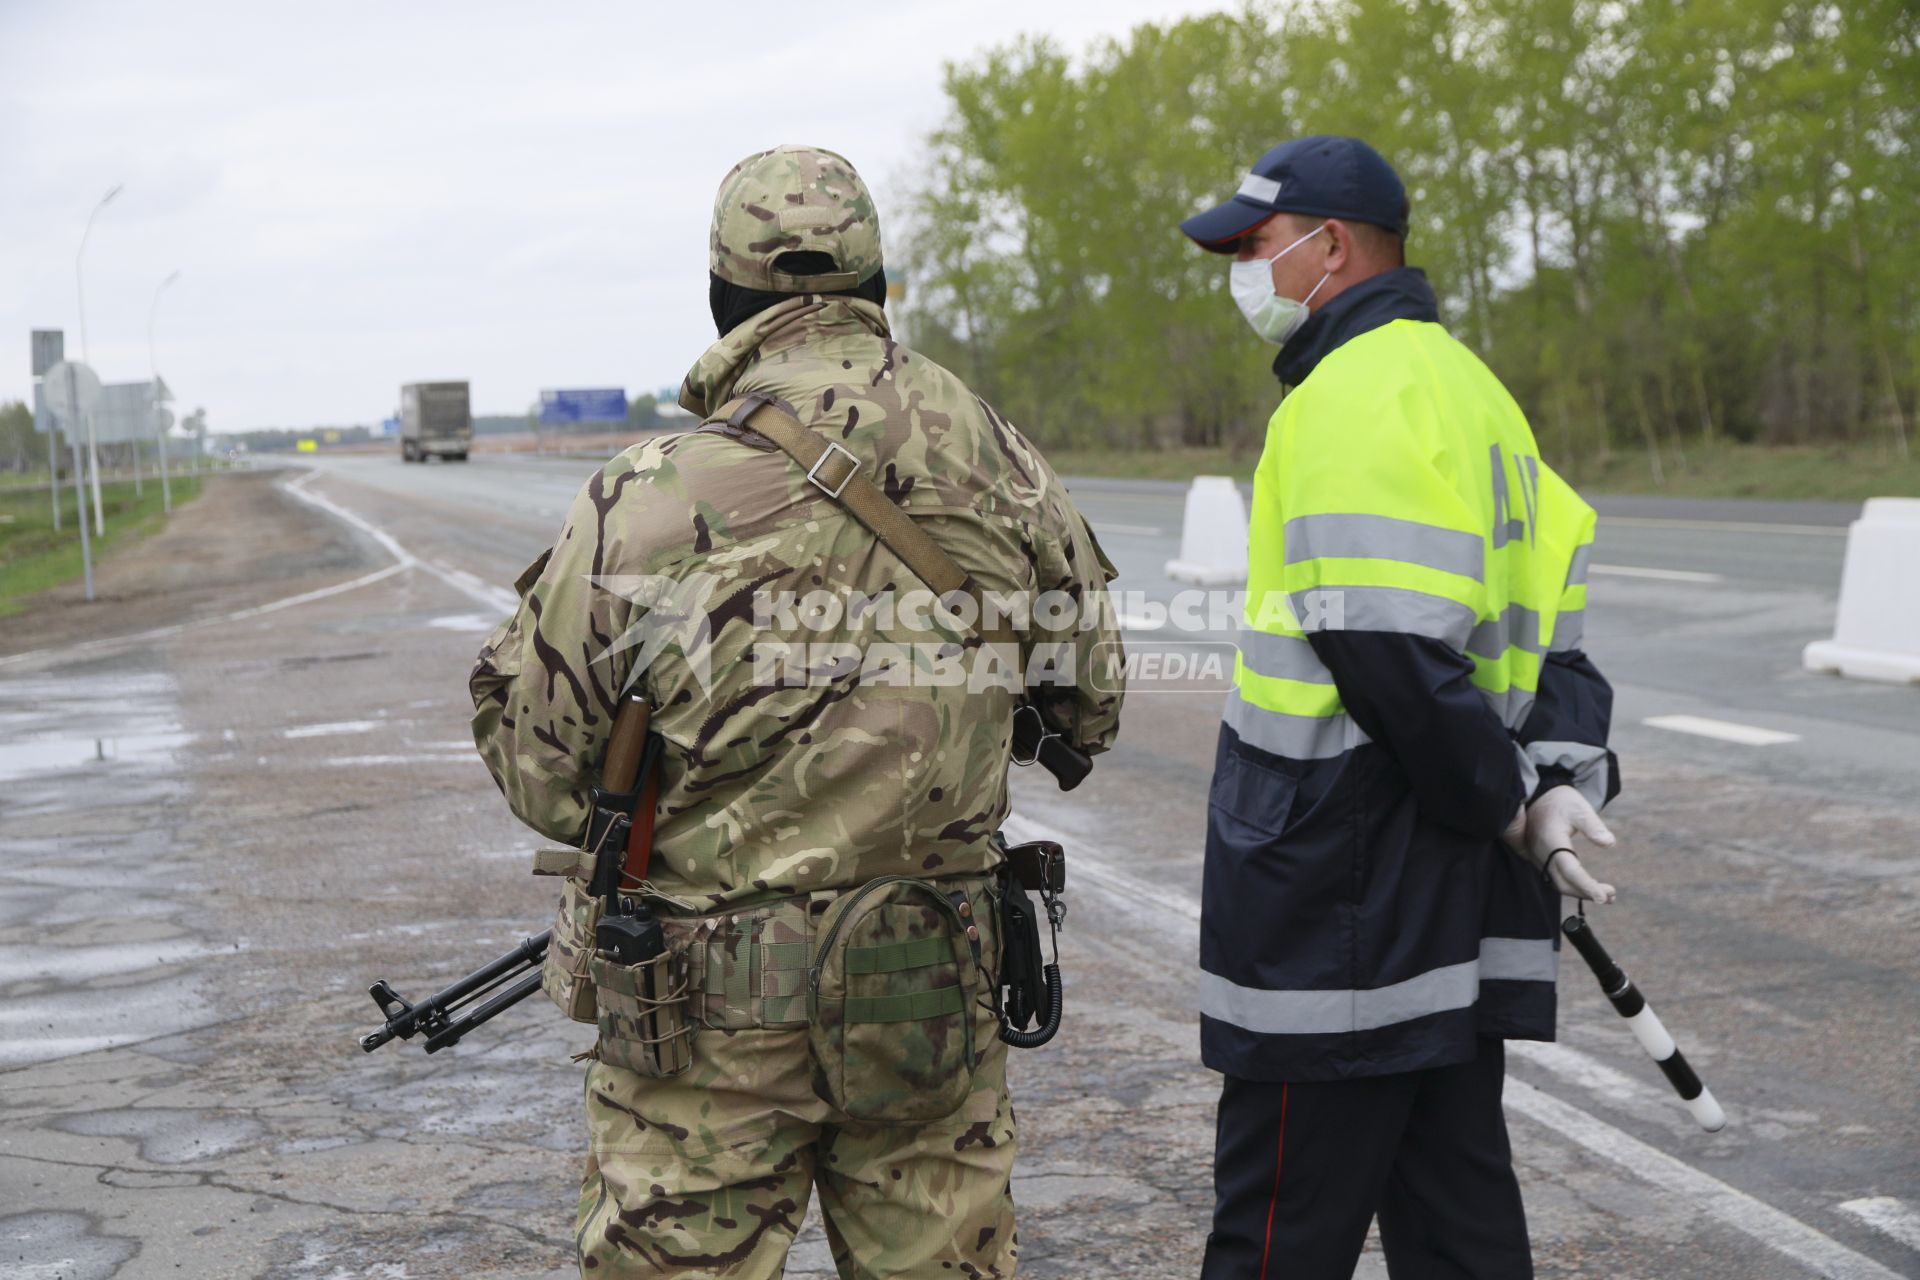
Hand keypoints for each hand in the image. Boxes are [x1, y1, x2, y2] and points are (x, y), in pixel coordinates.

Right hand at [1518, 785, 1616, 903]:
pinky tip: (1592, 887)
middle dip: (1586, 893)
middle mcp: (1542, 854)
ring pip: (1559, 884)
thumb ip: (1593, 825)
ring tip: (1608, 896)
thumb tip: (1609, 843)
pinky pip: (1557, 879)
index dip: (1585, 885)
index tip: (1602, 897)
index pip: (1569, 869)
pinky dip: (1574, 886)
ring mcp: (1540, 859)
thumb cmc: (1561, 801)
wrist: (1538, 797)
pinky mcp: (1543, 861)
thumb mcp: (1579, 807)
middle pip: (1563, 883)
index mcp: (1552, 841)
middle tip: (1611, 896)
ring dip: (1581, 892)